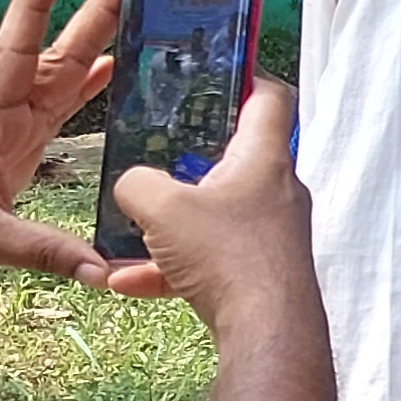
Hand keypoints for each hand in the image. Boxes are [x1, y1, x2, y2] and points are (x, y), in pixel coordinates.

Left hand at [0, 0, 131, 297]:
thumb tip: (108, 271)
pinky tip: (110, 77)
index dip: (35, 8)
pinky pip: (57, 114)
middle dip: (89, 16)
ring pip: (59, 81)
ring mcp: (7, 136)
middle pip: (53, 57)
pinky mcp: (12, 158)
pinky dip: (86, 93)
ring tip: (134, 15)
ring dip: (94, 48)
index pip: (16, 52)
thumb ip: (45, 251)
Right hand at [96, 77, 310, 320]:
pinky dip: (169, 268)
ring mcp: (270, 234)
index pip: (269, 97)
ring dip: (166, 224)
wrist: (266, 330)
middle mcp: (275, 192)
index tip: (215, 69)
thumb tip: (132, 184)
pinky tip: (125, 282)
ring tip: (124, 232)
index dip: (245, 76)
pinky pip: (207, 260)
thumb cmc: (225, 254)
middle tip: (152, 151)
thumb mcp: (161, 206)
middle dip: (187, 157)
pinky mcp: (258, 273)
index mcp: (264, 158)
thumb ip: (136, 182)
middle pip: (234, 158)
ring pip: (212, 216)